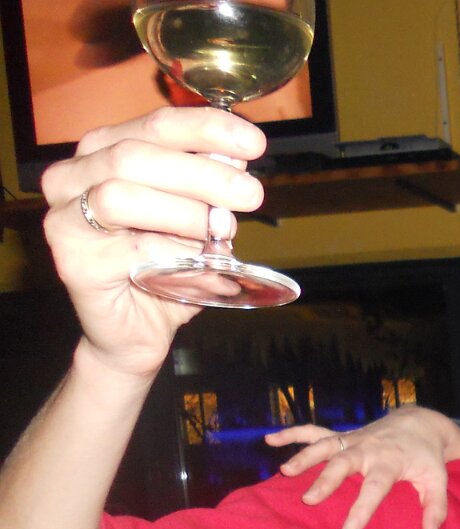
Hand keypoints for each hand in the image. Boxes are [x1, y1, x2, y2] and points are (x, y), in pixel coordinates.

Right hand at [39, 107, 265, 378]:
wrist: (136, 331)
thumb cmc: (165, 269)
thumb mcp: (196, 220)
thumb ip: (209, 189)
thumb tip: (238, 162)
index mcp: (103, 152)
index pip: (155, 125)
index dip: (205, 128)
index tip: (253, 143)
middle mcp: (72, 177)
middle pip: (135, 155)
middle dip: (202, 173)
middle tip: (250, 194)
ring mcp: (64, 219)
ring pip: (120, 196)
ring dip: (183, 213)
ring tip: (220, 233)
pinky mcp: (72, 261)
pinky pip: (129, 249)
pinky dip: (175, 256)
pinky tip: (201, 267)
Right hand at [265, 408, 459, 528]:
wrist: (419, 423)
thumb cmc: (427, 458)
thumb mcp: (438, 481)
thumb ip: (435, 508)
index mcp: (391, 461)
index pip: (376, 486)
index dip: (363, 506)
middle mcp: (369, 448)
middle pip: (345, 463)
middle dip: (326, 480)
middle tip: (310, 500)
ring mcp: (353, 440)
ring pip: (326, 445)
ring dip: (305, 456)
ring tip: (285, 472)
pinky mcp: (343, 436)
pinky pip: (315, 431)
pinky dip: (293, 433)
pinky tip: (270, 441)